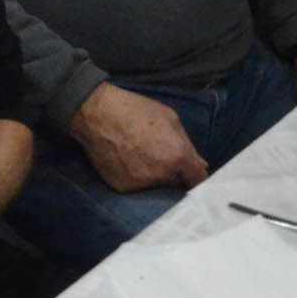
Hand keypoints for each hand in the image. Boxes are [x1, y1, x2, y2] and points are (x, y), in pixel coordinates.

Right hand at [70, 82, 207, 193]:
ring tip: (139, 156)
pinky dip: (134, 177)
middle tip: (159, 157)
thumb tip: (201, 165)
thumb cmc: (135, 110)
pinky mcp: (123, 187)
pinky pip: (136, 186)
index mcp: (179, 157)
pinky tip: (125, 161)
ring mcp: (142, 183)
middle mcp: (163, 175)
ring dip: (153, 175)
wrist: (95, 113)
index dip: (197, 178)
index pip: (198, 181)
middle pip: (177, 184)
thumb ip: (187, 144)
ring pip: (156, 185)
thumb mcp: (169, 118)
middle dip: (174, 174)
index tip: (194, 176)